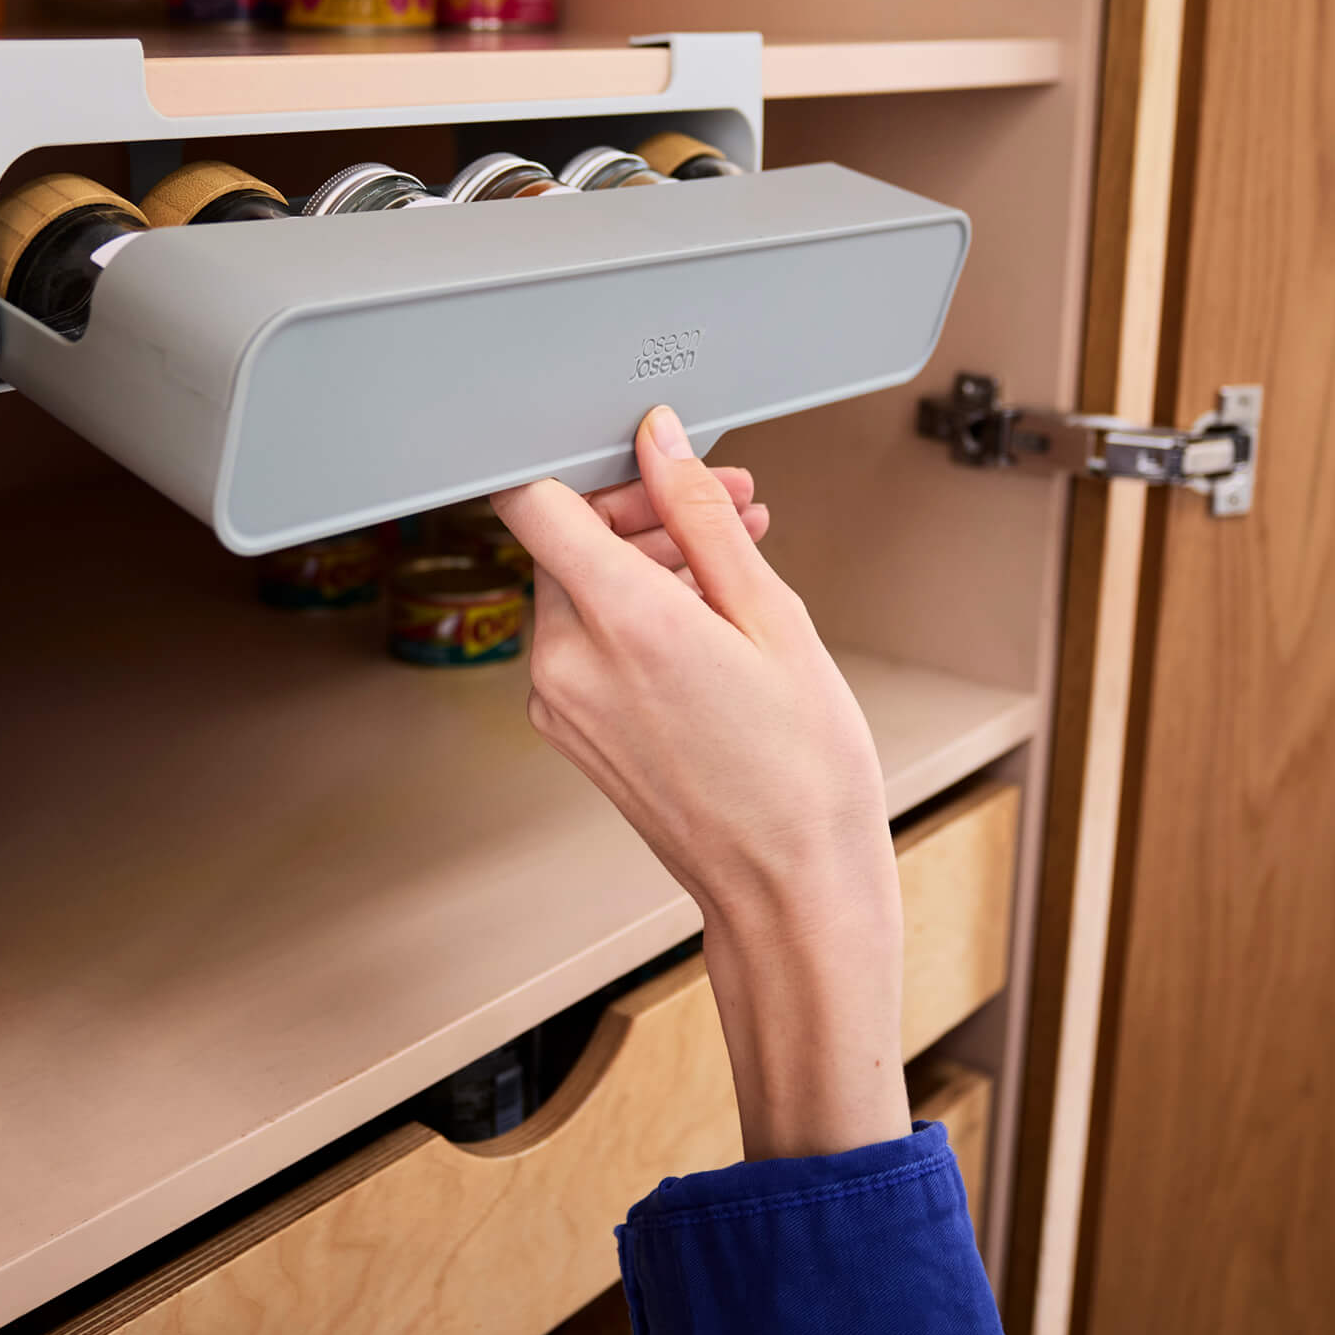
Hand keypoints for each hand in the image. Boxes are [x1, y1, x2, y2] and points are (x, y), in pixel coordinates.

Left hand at [493, 406, 909, 1159]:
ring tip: (735, 563)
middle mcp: (567, 662)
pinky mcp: (570, 729)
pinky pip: (586, 641)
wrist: (791, 888)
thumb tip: (663, 447)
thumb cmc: (801, 774)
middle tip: (728, 507)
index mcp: (618, 623)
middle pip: (564, 539)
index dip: (587, 462)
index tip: (645, 458)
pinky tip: (708, 618)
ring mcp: (560, 702)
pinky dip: (636, 614)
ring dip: (646, 559)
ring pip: (578, 588)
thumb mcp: (771, 617)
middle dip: (644, 509)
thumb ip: (701, 518)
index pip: (533, 498)